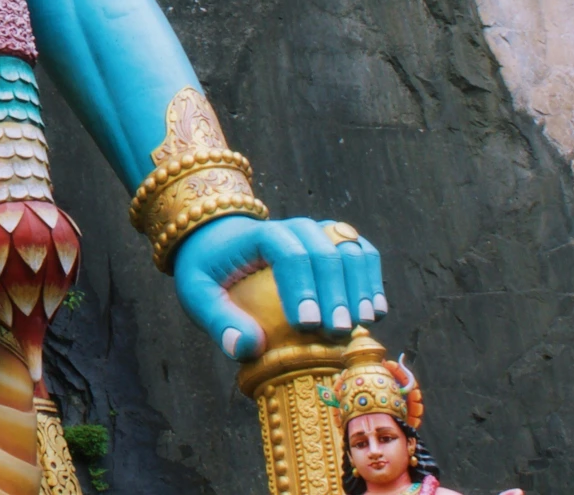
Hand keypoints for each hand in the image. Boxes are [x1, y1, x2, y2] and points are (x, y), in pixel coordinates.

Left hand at [173, 214, 385, 360]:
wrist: (220, 241)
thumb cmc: (209, 271)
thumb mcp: (197, 295)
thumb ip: (218, 321)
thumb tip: (246, 348)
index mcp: (257, 235)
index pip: (286, 252)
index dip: (301, 287)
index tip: (307, 325)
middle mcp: (292, 227)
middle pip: (323, 250)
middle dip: (334, 292)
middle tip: (338, 332)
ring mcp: (316, 232)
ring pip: (349, 247)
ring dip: (360, 284)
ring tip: (364, 322)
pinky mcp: (333, 243)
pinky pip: (360, 251)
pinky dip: (371, 277)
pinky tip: (375, 311)